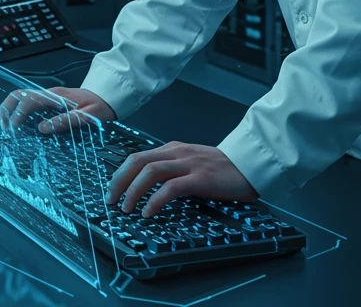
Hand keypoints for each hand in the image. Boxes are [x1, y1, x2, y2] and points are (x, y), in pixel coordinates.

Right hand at [0, 86, 115, 134]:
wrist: (109, 96)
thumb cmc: (100, 106)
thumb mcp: (88, 116)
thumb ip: (66, 121)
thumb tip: (42, 128)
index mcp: (56, 96)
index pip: (28, 101)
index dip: (16, 116)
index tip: (11, 132)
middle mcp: (49, 94)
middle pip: (19, 95)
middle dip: (5, 109)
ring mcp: (48, 97)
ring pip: (21, 98)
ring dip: (9, 110)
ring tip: (2, 127)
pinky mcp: (49, 102)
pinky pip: (28, 104)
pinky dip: (17, 112)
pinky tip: (15, 125)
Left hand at [106, 142, 257, 217]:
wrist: (249, 164)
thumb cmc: (222, 168)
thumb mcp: (192, 162)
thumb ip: (173, 168)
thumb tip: (149, 185)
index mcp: (174, 148)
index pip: (138, 157)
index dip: (120, 173)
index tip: (112, 190)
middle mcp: (177, 152)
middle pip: (138, 161)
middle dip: (119, 181)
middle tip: (111, 200)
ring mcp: (188, 164)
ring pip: (150, 172)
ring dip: (133, 191)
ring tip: (126, 209)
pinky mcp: (200, 178)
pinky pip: (171, 187)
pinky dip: (155, 200)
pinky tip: (148, 212)